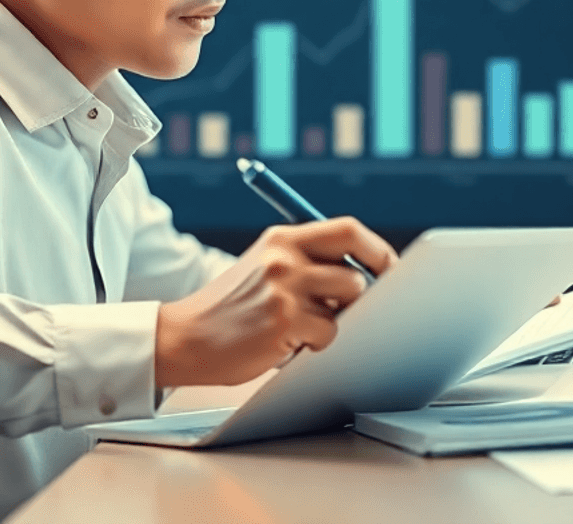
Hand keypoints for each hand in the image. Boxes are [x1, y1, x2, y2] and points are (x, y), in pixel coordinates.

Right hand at [155, 217, 396, 387]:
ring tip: (307, 325)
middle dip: (371, 286)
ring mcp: (285, 289)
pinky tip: (289, 342)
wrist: (183, 337)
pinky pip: (328, 333)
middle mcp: (284, 258)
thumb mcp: (264, 265)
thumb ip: (306, 260)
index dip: (377, 249)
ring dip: (337, 318)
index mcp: (282, 238)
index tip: (388, 267)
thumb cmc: (231, 307)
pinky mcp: (284, 322)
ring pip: (347, 301)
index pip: (348, 229)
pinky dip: (316, 343)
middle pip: (356, 265)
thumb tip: (367, 270)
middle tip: (370, 303)